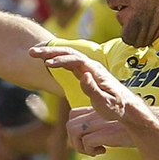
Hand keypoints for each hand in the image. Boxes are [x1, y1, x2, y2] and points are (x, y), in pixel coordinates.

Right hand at [29, 45, 156, 147]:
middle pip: (68, 52)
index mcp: (95, 71)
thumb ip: (93, 89)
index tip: (47, 64)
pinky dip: (55, 60)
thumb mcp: (105, 103)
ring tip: (32, 54)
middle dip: (49, 51)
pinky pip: (68, 62)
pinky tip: (45, 62)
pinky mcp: (85, 73)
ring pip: (67, 55)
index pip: (75, 59)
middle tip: (31, 52)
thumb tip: (83, 75)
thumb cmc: (117, 108)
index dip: (61, 60)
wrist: (127, 107)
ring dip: (50, 53)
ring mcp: (88, 68)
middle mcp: (91, 66)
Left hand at [64, 106, 132, 154]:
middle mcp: (95, 114)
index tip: (87, 140)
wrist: (148, 126)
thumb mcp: (112, 123)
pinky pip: (87, 141)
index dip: (75, 130)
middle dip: (75, 142)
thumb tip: (89, 139)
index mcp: (96, 110)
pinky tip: (104, 151)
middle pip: (70, 125)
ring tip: (96, 151)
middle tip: (90, 148)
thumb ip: (100, 125)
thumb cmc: (133, 127)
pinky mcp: (105, 132)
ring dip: (81, 147)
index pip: (73, 114)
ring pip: (74, 132)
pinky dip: (91, 150)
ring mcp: (100, 122)